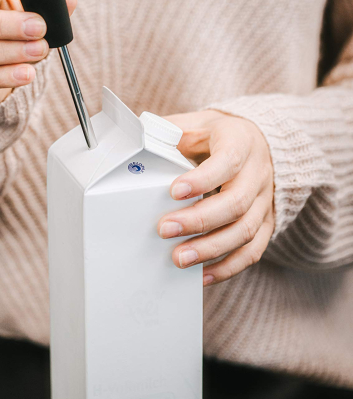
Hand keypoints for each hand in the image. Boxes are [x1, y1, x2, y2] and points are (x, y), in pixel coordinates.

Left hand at [157, 110, 274, 286]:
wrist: (259, 142)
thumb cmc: (217, 135)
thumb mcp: (196, 123)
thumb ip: (169, 131)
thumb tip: (133, 140)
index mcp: (241, 142)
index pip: (227, 161)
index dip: (203, 179)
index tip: (174, 192)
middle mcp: (258, 173)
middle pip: (236, 202)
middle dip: (199, 220)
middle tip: (165, 230)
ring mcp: (265, 201)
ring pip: (245, 230)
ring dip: (211, 248)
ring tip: (179, 258)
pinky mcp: (266, 223)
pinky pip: (253, 251)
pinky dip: (228, 266)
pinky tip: (202, 275)